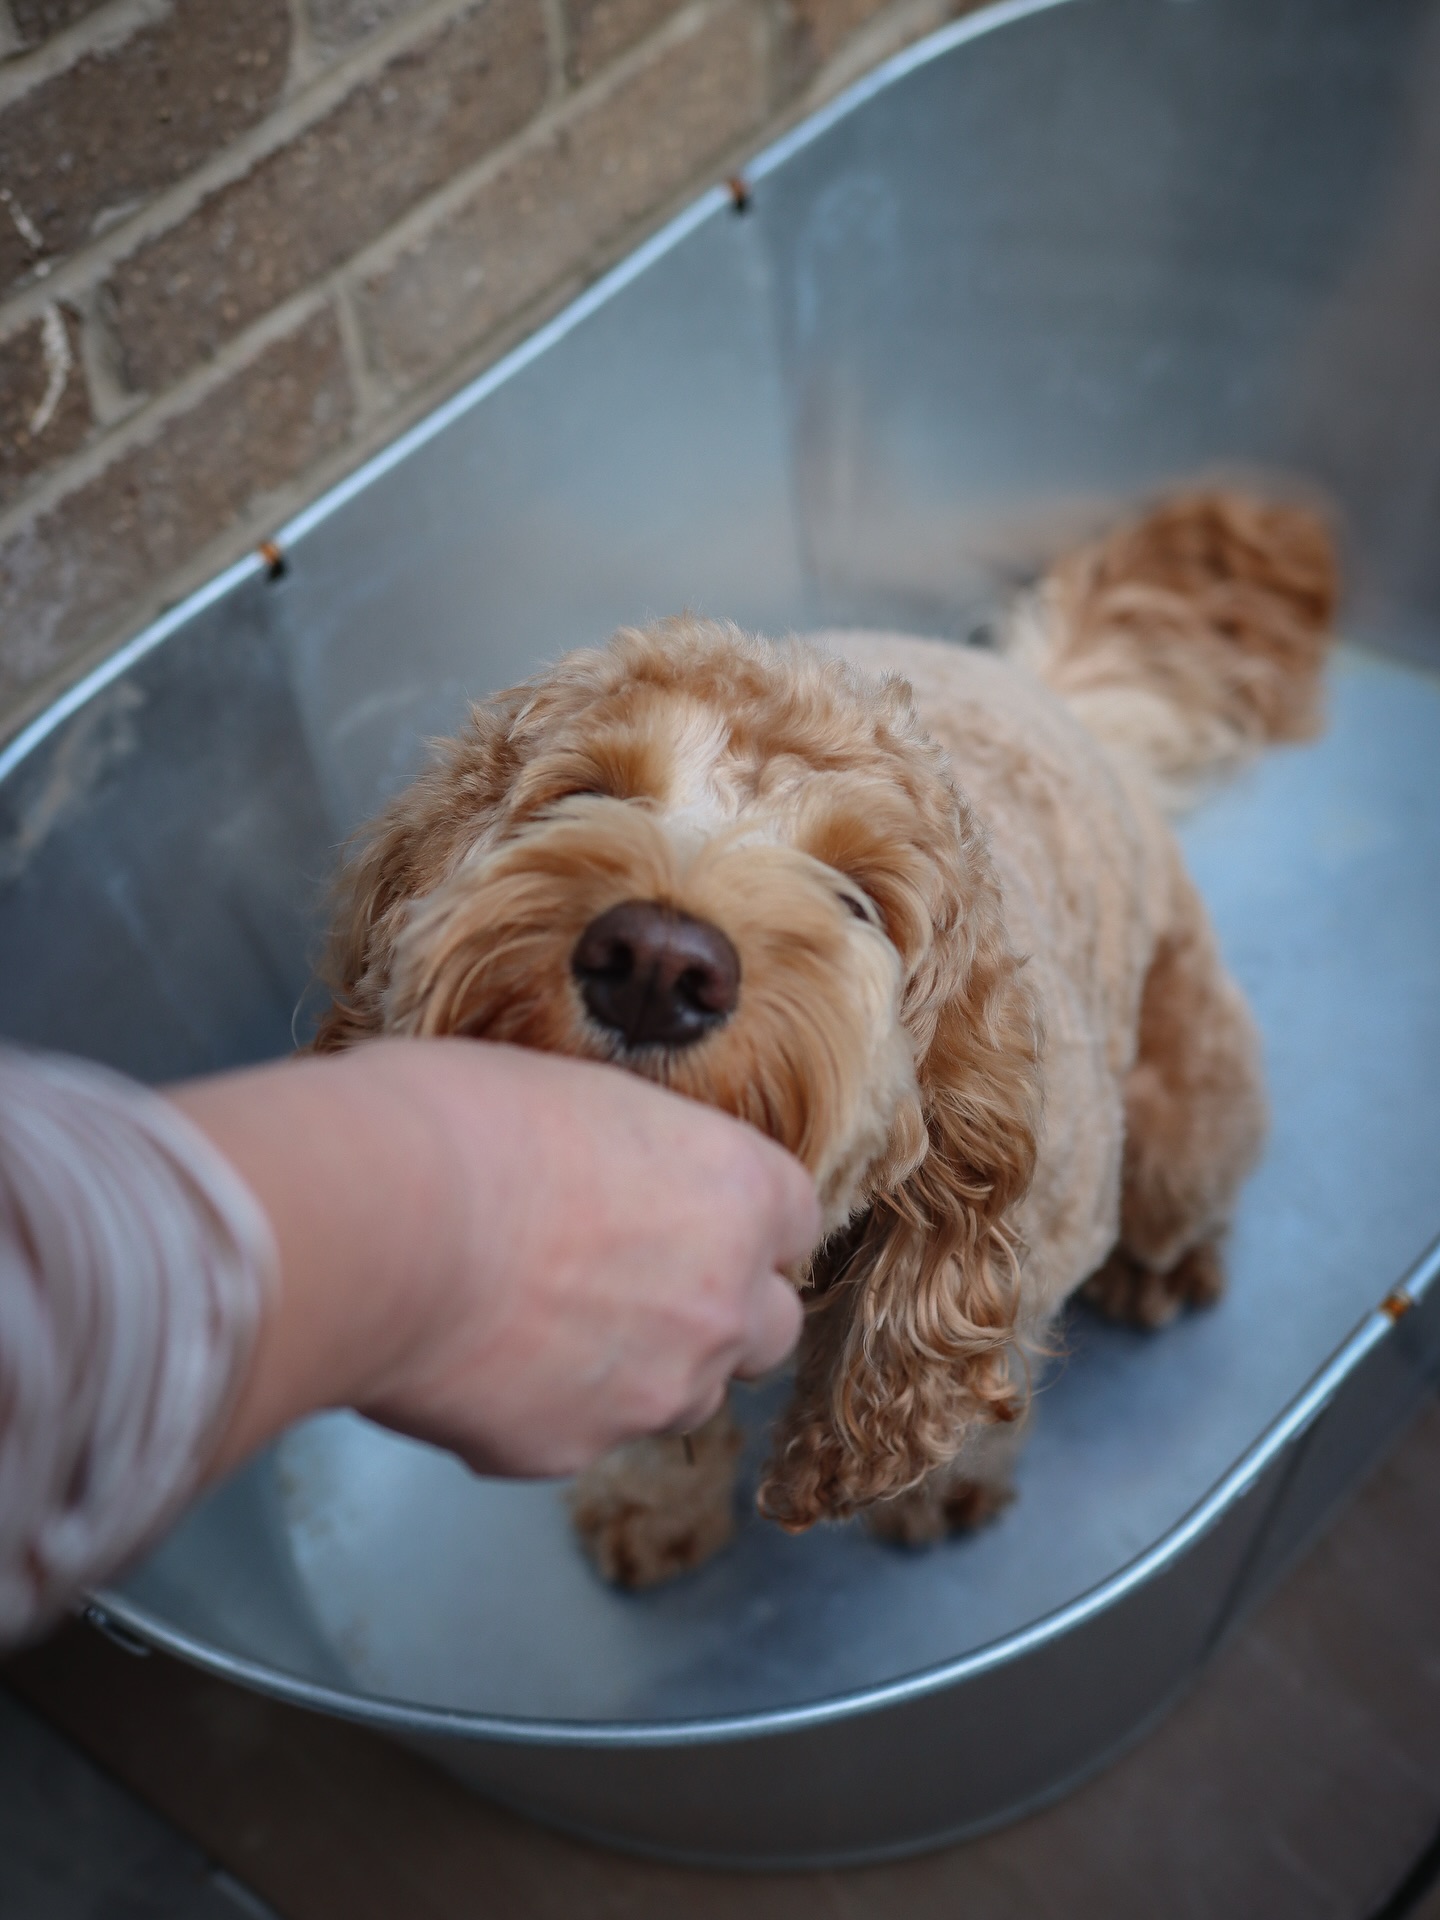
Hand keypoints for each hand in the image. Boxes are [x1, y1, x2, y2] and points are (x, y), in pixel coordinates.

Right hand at [173, 1040, 816, 1481]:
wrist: (369, 1222)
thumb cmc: (454, 1123)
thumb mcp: (569, 1091)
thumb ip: (625, 1150)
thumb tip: (604, 1166)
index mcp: (736, 1191)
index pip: (795, 1219)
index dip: (742, 1217)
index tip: (697, 1210)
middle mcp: (719, 1303)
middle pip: (765, 1327)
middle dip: (716, 1310)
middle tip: (634, 1279)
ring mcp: (650, 1390)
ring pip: (681, 1396)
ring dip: (640, 1367)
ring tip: (543, 1319)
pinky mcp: (567, 1451)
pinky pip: (577, 1434)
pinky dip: (541, 1406)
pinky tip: (477, 1355)